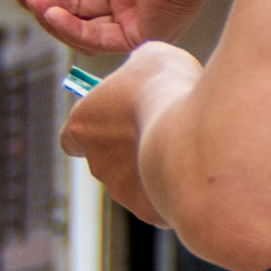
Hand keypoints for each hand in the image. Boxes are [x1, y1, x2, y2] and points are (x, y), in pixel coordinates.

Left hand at [60, 43, 200, 223]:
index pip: (72, 138)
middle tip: (162, 133)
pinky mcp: (148, 211)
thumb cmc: (167, 86)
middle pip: (107, 162)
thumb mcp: (147, 60)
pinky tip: (198, 174)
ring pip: (135, 184)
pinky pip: (161, 202)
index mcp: (82, 126)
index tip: (114, 123)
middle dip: (130, 152)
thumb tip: (140, 74)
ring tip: (186, 151)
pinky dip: (176, 192)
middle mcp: (96, 164)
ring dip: (153, 171)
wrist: (196, 126)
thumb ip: (135, 73)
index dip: (94, 131)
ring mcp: (121, 191)